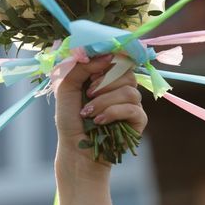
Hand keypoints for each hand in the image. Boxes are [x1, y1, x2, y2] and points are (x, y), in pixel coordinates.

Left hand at [55, 54, 146, 177]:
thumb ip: (81, 67)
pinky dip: (113, 113)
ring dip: (105, 100)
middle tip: (89, 93)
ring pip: (130, 90)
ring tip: (88, 112)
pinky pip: (133, 108)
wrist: (75, 148)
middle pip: (126, 71)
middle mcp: (120, 87)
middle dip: (104, 81)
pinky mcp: (138, 120)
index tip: (94, 68)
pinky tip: (99, 121)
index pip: (117, 57)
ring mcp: (131, 103)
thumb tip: (106, 56)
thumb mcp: (66, 86)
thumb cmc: (69, 117)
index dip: (109, 59)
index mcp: (104, 75)